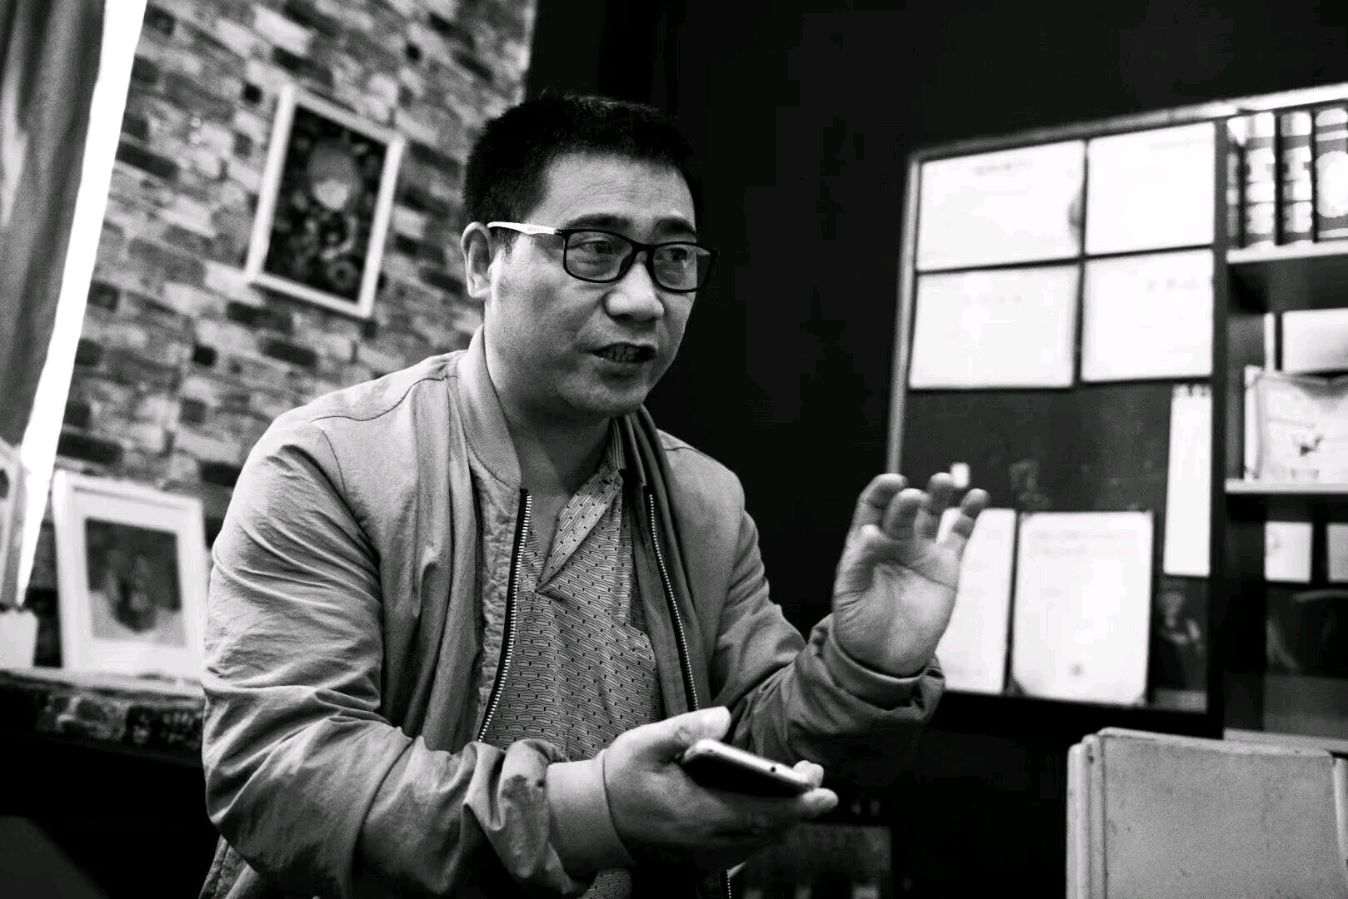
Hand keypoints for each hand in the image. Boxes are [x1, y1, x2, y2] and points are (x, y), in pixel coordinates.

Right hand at [605, 707, 835, 869]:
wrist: (593, 820)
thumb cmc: (620, 778)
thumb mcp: (644, 744)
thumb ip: (684, 729)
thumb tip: (723, 717)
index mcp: (696, 812)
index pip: (759, 812)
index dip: (796, 804)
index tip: (823, 790)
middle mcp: (706, 841)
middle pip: (768, 830)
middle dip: (799, 807)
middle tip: (819, 781)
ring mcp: (703, 854)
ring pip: (759, 842)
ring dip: (783, 819)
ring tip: (801, 790)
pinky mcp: (699, 858)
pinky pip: (744, 848)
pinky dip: (762, 830)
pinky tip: (767, 809)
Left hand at [831, 472, 988, 675]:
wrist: (885, 658)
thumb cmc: (859, 624)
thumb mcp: (849, 593)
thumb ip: (859, 561)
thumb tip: (871, 532)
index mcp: (865, 544)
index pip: (872, 507)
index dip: (881, 492)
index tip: (891, 483)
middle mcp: (895, 542)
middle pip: (903, 511)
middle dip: (908, 501)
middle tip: (913, 498)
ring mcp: (921, 552)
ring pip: (932, 515)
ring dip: (938, 495)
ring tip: (943, 481)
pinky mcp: (946, 567)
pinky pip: (959, 535)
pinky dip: (968, 516)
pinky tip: (976, 497)